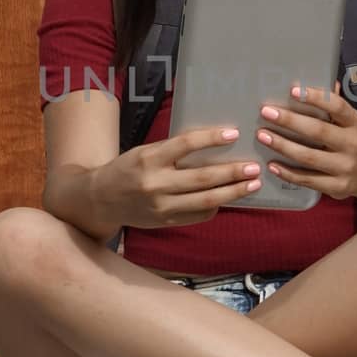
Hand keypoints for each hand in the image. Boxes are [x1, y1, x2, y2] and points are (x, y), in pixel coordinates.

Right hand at [93, 126, 262, 228]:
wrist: (101, 200)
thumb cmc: (128, 169)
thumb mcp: (145, 152)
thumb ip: (174, 152)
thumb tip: (214, 146)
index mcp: (149, 158)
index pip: (185, 145)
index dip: (211, 139)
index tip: (233, 134)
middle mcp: (155, 183)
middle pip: (202, 178)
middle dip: (232, 173)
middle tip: (254, 167)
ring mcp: (161, 206)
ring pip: (205, 200)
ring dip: (233, 192)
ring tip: (252, 184)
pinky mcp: (166, 222)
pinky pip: (198, 215)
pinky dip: (215, 206)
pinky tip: (228, 199)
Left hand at [255, 83, 356, 200]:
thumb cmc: (352, 139)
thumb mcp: (349, 121)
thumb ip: (333, 103)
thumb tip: (320, 77)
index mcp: (355, 123)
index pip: (337, 107)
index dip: (315, 98)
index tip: (292, 90)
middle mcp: (352, 144)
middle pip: (318, 131)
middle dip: (290, 121)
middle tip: (266, 112)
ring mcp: (345, 167)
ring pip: (309, 157)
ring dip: (283, 146)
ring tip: (262, 136)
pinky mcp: (336, 187)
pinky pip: (307, 179)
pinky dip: (287, 172)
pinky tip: (271, 164)